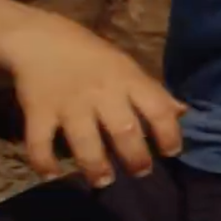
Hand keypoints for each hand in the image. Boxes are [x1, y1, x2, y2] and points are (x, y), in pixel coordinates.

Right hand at [0, 10, 184, 184]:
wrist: (41, 39)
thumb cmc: (92, 56)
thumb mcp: (128, 68)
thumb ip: (153, 93)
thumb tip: (182, 113)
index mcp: (128, 80)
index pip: (158, 109)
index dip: (169, 133)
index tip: (172, 152)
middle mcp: (102, 94)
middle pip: (124, 130)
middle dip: (136, 157)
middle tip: (141, 172)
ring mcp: (69, 104)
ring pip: (85, 141)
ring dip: (96, 166)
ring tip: (103, 181)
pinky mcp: (38, 111)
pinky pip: (39, 142)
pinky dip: (43, 161)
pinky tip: (51, 174)